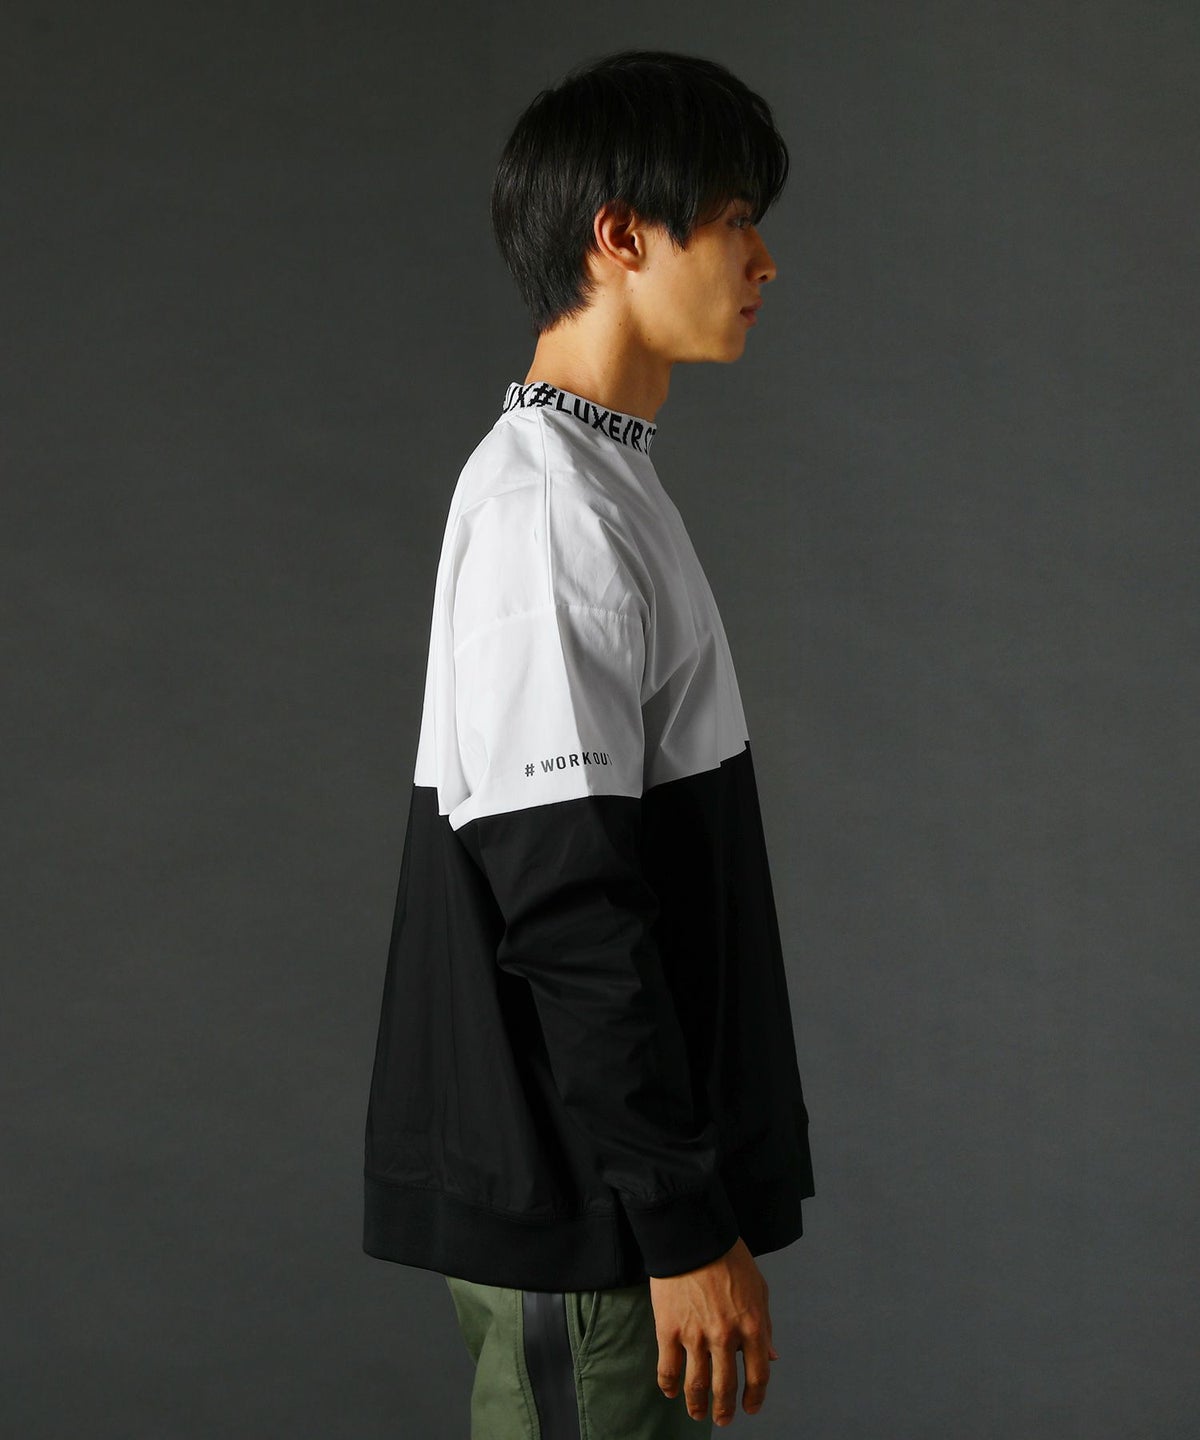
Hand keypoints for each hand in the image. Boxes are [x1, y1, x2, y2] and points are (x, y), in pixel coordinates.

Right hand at [648, 1236, 777, 1425]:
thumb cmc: (729, 1257)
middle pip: (725, 1387)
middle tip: (722, 1419)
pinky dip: (669, 1386)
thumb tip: (771, 1357)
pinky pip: (668, 1369)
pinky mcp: (669, 1330)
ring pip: (696, 1385)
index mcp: (752, 1326)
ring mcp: (696, 1336)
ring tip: (697, 1413)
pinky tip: (671, 1392)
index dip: (755, 1398)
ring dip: (697, 1405)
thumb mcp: (758, 1289)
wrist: (693, 1234)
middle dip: (724, 1409)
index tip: (750, 1408)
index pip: (758, 1376)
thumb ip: (765, 1326)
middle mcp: (726, 1337)